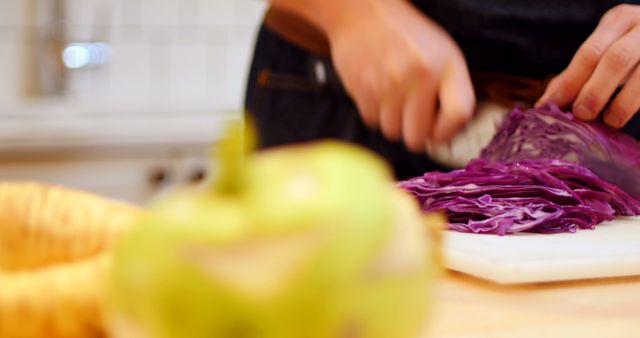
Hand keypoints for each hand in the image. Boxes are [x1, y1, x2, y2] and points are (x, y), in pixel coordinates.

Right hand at [324, 0, 474, 151]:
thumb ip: (450, 91)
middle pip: (418, 136)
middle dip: (414, 133)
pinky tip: (378, 91)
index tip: (439, 134)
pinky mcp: (362, 88)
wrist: (364, 12)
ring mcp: (388, 84)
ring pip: (392, 132)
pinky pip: (371, 121)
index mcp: (446, 65)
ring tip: (393, 98)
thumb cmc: (407, 37)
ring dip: (393, 122)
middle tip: (411, 118)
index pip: (459, 114)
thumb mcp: (442, 53)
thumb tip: (444, 137)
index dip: (448, 132)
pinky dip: (374, 112)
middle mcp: (419, 75)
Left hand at [538, 4, 639, 127]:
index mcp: (618, 21)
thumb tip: (544, 106)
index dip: (570, 83)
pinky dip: (637, 106)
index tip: (551, 106)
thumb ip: (574, 75)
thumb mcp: (600, 52)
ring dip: (622, 105)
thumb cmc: (623, 50)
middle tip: (582, 115)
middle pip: (617, 60)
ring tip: (609, 121)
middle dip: (595, 91)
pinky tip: (624, 119)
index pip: (590, 52)